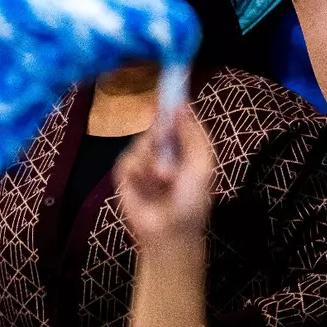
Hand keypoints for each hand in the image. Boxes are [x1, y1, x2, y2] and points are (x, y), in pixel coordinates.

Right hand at [115, 106, 215, 245]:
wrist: (170, 230)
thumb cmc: (192, 199)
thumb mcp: (201, 164)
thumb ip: (193, 133)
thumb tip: (182, 104)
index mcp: (185, 146)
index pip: (177, 118)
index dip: (173, 106)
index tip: (169, 95)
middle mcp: (164, 150)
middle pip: (156, 126)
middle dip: (161, 135)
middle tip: (166, 144)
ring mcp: (144, 161)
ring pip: (141, 142)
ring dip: (152, 160)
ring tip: (162, 180)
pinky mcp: (125, 174)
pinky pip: (127, 160)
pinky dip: (137, 172)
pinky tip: (145, 186)